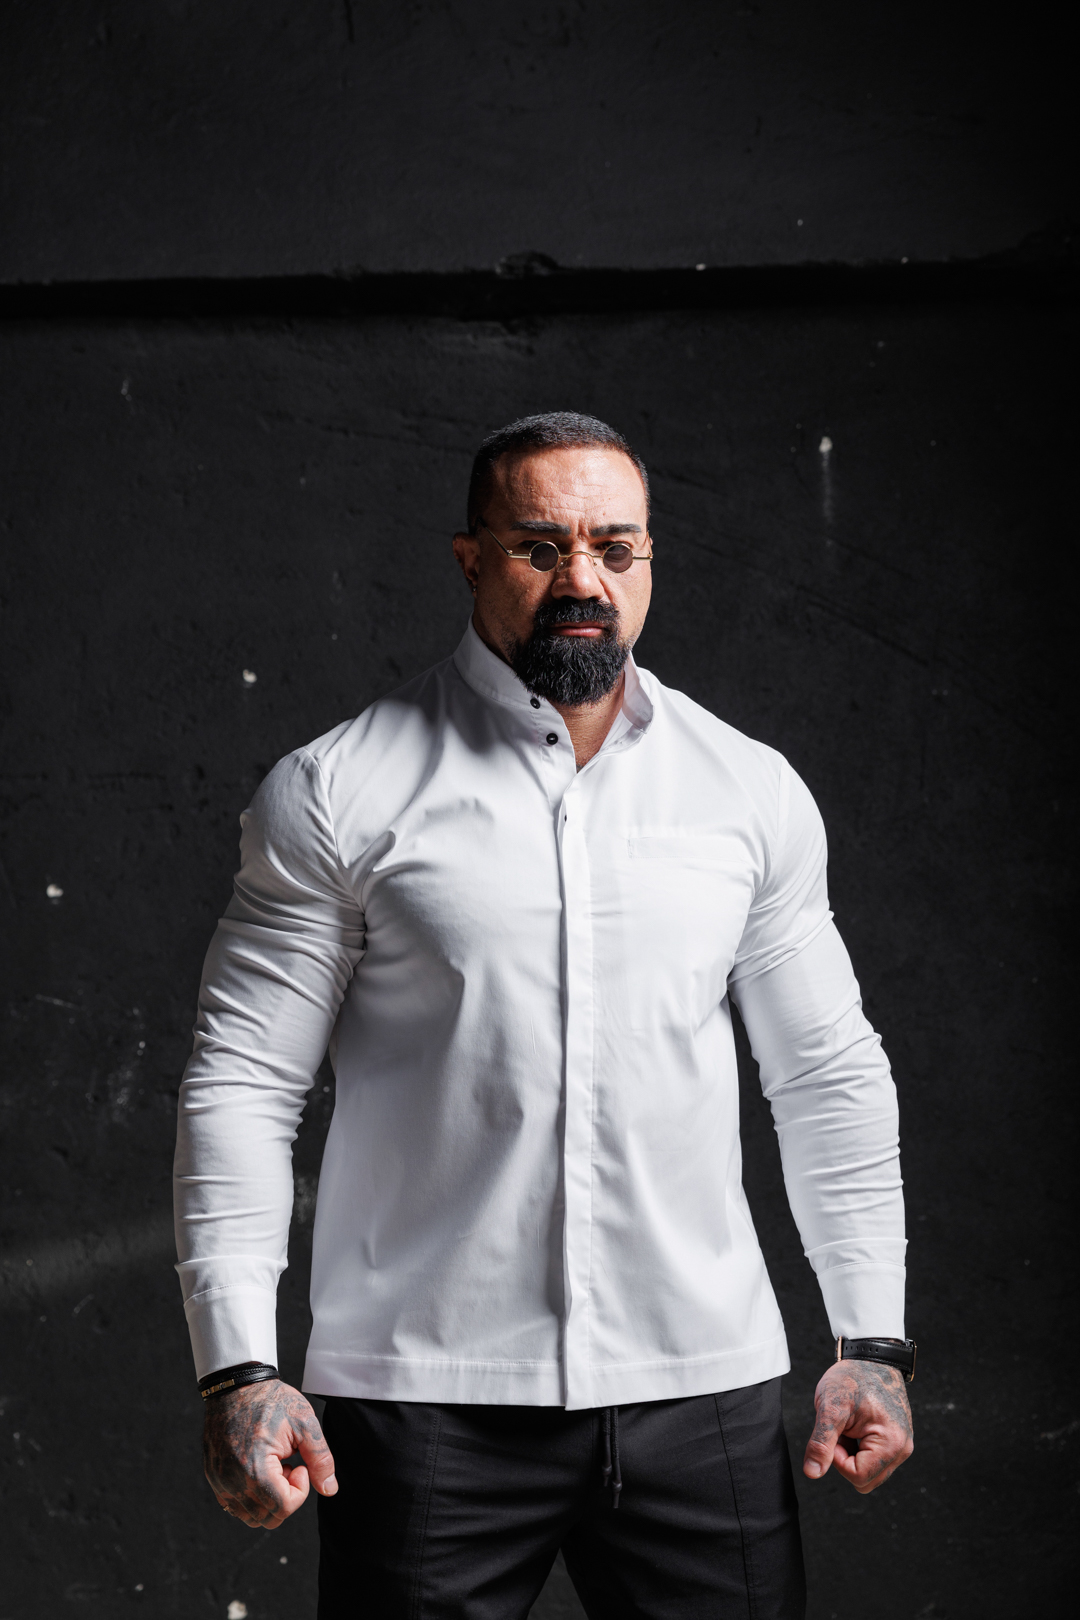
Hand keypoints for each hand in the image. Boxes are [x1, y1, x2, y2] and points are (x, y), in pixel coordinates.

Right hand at [203, 1379, 337, 1527]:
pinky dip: (250, 1497)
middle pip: (267, 1518)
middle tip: (288, 1466)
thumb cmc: (271, 1400)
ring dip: (267, 1499)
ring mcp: (219, 1481)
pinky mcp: (213, 1477)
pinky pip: (233, 1505)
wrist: (237, 1384)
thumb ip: (321, 1459)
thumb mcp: (304, 1423)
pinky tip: (259, 1469)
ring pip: (249, 1516)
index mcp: (255, 1469)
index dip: (300, 1490)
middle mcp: (232, 1481)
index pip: (284, 1508)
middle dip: (284, 1496)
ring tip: (273, 1467)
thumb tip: (330, 1489)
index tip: (299, 1464)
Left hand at [803, 1359, 912, 1493]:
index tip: (835, 1433)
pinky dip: (859, 1448)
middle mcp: (902, 1449)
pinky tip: (857, 1427)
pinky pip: (873, 1460)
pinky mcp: (897, 1442)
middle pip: (865, 1479)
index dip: (838, 1458)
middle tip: (842, 1429)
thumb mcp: (830, 1407)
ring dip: (852, 1453)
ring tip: (850, 1426)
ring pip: (868, 1472)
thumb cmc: (853, 1377)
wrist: (870, 1357)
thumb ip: (821, 1442)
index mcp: (891, 1443)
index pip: (858, 1477)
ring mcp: (901, 1446)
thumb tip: (812, 1472)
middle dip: (846, 1458)